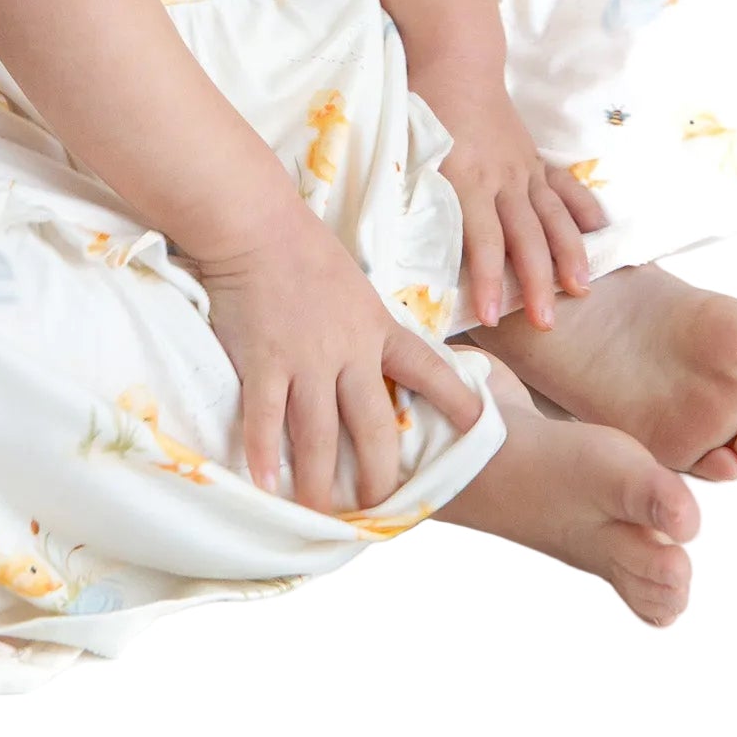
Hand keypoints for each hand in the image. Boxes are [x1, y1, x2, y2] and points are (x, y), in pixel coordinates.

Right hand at [191, 201, 486, 514]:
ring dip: (322, 482)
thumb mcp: (351, 284)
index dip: (455, 401)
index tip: (479, 427)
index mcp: (376, 327)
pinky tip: (267, 485)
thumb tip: (374, 349)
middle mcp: (349, 351)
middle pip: (375, 428)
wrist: (257, 222)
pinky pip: (267, 419)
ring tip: (323, 514)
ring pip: (321, 436)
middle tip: (376, 507)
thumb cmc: (299, 243)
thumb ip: (364, 322)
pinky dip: (265, 455)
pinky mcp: (265, 362)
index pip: (426, 369)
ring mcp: (306, 360)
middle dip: (379, 475)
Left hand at [425, 82, 609, 330]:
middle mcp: (503, 177)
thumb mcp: (408, 149)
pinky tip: (603, 233)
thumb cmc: (423, 107)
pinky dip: (585, 209)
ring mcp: (524, 168)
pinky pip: (566, 187)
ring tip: (581, 289)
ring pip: (553, 217)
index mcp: (467, 177)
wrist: (455, 60)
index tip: (488, 316)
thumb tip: (403, 243)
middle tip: (546, 322)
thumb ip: (413, 193)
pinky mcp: (535, 159)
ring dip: (570, 254)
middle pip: (526, 237)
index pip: (482, 239)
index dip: (487, 280)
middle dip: (537, 282)